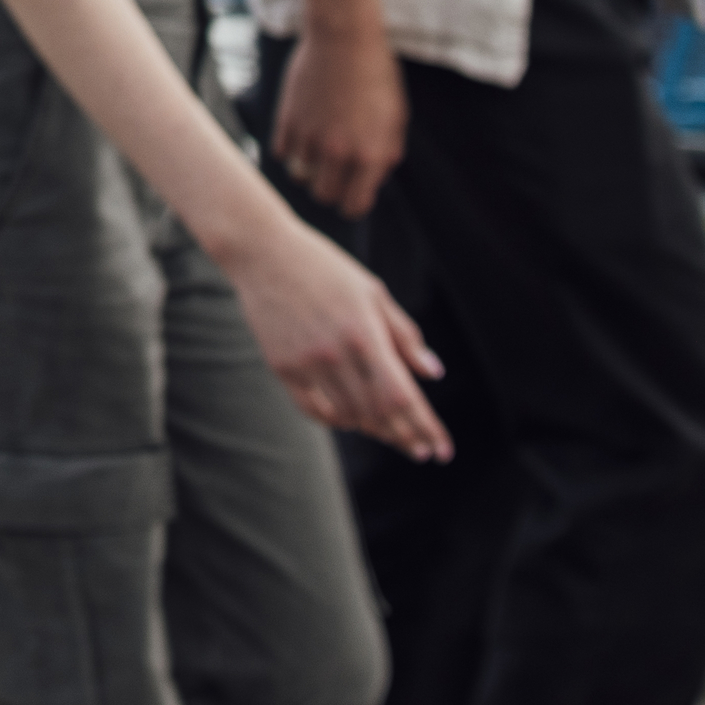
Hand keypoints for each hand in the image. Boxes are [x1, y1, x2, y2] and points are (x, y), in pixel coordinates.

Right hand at [217, 216, 450, 462]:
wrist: (263, 253)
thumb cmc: (325, 268)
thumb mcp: (373, 292)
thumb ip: (404, 334)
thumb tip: (434, 373)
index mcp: (365, 333)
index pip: (402, 397)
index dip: (426, 427)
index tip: (442, 450)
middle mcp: (336, 354)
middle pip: (378, 414)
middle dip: (405, 437)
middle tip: (420, 451)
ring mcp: (306, 364)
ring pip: (347, 416)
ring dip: (374, 430)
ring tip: (390, 435)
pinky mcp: (282, 368)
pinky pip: (313, 410)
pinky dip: (336, 420)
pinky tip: (350, 421)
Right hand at [270, 23, 404, 219]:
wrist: (344, 38)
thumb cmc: (376, 74)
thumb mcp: (396, 116)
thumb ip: (386, 152)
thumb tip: (373, 177)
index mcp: (371, 156)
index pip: (355, 205)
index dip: (353, 203)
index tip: (350, 194)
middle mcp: (339, 153)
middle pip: (323, 195)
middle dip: (329, 187)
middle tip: (332, 171)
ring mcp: (310, 138)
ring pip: (300, 175)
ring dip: (308, 166)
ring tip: (316, 146)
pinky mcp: (287, 121)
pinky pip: (282, 152)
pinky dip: (290, 147)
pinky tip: (302, 131)